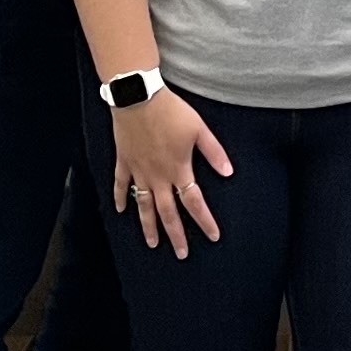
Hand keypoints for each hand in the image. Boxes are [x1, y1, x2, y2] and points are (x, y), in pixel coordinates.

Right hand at [112, 88, 230, 254]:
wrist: (137, 96)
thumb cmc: (171, 111)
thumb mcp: (199, 129)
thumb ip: (214, 152)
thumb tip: (229, 173)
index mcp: (178, 169)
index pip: (194, 202)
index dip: (205, 221)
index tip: (213, 237)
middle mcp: (158, 176)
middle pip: (167, 212)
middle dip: (176, 235)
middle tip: (181, 254)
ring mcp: (139, 171)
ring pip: (143, 206)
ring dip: (148, 226)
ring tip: (152, 244)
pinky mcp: (124, 161)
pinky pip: (122, 185)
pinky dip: (121, 198)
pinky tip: (121, 211)